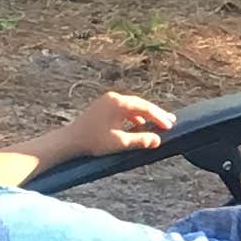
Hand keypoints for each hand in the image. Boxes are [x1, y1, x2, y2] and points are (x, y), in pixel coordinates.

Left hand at [51, 90, 173, 161]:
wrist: (70, 140)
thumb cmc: (94, 141)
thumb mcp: (120, 143)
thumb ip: (140, 140)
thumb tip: (157, 140)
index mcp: (119, 103)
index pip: (145, 108)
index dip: (159, 117)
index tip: (170, 126)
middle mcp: (114, 98)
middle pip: (140, 104)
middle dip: (155, 114)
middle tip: (170, 121)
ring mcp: (107, 100)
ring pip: (132, 106)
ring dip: (145, 115)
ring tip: (157, 124)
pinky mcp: (103, 106)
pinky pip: (123, 109)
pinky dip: (133, 116)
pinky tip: (139, 125)